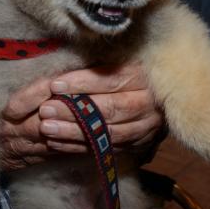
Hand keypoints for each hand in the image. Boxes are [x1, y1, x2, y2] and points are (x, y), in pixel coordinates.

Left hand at [0, 63, 164, 170]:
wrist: (163, 97)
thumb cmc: (132, 72)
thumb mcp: (122, 60)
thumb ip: (99, 65)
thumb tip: (63, 68)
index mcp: (146, 76)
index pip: (111, 80)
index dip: (82, 83)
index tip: (54, 85)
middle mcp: (150, 103)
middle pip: (110, 108)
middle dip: (75, 111)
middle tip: (46, 110)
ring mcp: (146, 127)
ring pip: (108, 132)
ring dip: (74, 132)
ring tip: (46, 128)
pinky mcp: (139, 144)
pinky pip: (106, 148)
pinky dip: (79, 146)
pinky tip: (56, 143)